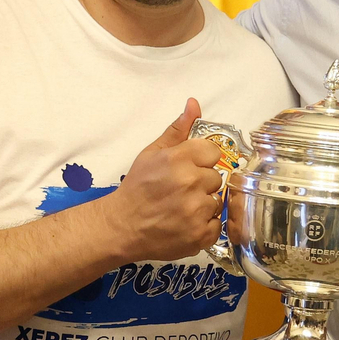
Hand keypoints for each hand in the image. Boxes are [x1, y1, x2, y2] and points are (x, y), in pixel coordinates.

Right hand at [105, 99, 224, 261]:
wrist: (121, 227)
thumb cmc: (136, 189)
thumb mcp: (152, 153)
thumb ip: (177, 129)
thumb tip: (194, 104)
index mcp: (179, 159)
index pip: (214, 152)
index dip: (202, 160)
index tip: (189, 168)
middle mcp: (191, 183)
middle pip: (216, 177)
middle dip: (201, 183)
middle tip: (181, 191)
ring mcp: (197, 211)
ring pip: (216, 201)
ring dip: (203, 205)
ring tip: (181, 208)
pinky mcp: (200, 235)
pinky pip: (217, 225)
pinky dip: (204, 226)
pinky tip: (185, 223)